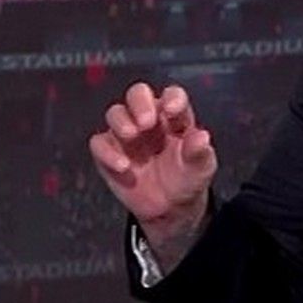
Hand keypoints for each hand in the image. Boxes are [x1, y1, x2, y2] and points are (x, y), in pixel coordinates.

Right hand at [87, 82, 216, 244]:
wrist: (170, 208)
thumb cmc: (187, 179)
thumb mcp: (201, 169)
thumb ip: (200, 152)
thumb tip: (202, 137)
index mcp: (174, 117)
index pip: (172, 96)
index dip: (172, 98)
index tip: (173, 110)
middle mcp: (149, 119)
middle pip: (138, 94)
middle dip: (140, 103)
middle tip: (146, 122)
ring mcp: (126, 134)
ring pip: (116, 113)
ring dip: (121, 121)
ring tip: (130, 136)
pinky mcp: (109, 152)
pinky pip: (100, 144)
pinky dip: (107, 152)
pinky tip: (123, 166)